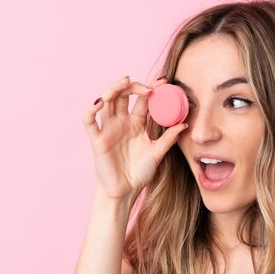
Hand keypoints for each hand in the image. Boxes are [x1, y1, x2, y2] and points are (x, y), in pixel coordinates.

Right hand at [82, 76, 187, 199]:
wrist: (125, 192)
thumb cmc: (139, 173)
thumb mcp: (157, 153)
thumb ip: (168, 138)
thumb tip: (185, 124)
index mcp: (137, 123)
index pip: (142, 99)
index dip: (151, 88)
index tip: (164, 81)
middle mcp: (122, 122)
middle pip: (123, 94)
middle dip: (135, 86)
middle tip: (149, 88)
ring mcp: (108, 128)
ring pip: (106, 100)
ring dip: (114, 88)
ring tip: (125, 81)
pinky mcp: (97, 139)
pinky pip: (89, 120)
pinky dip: (91, 109)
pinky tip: (100, 102)